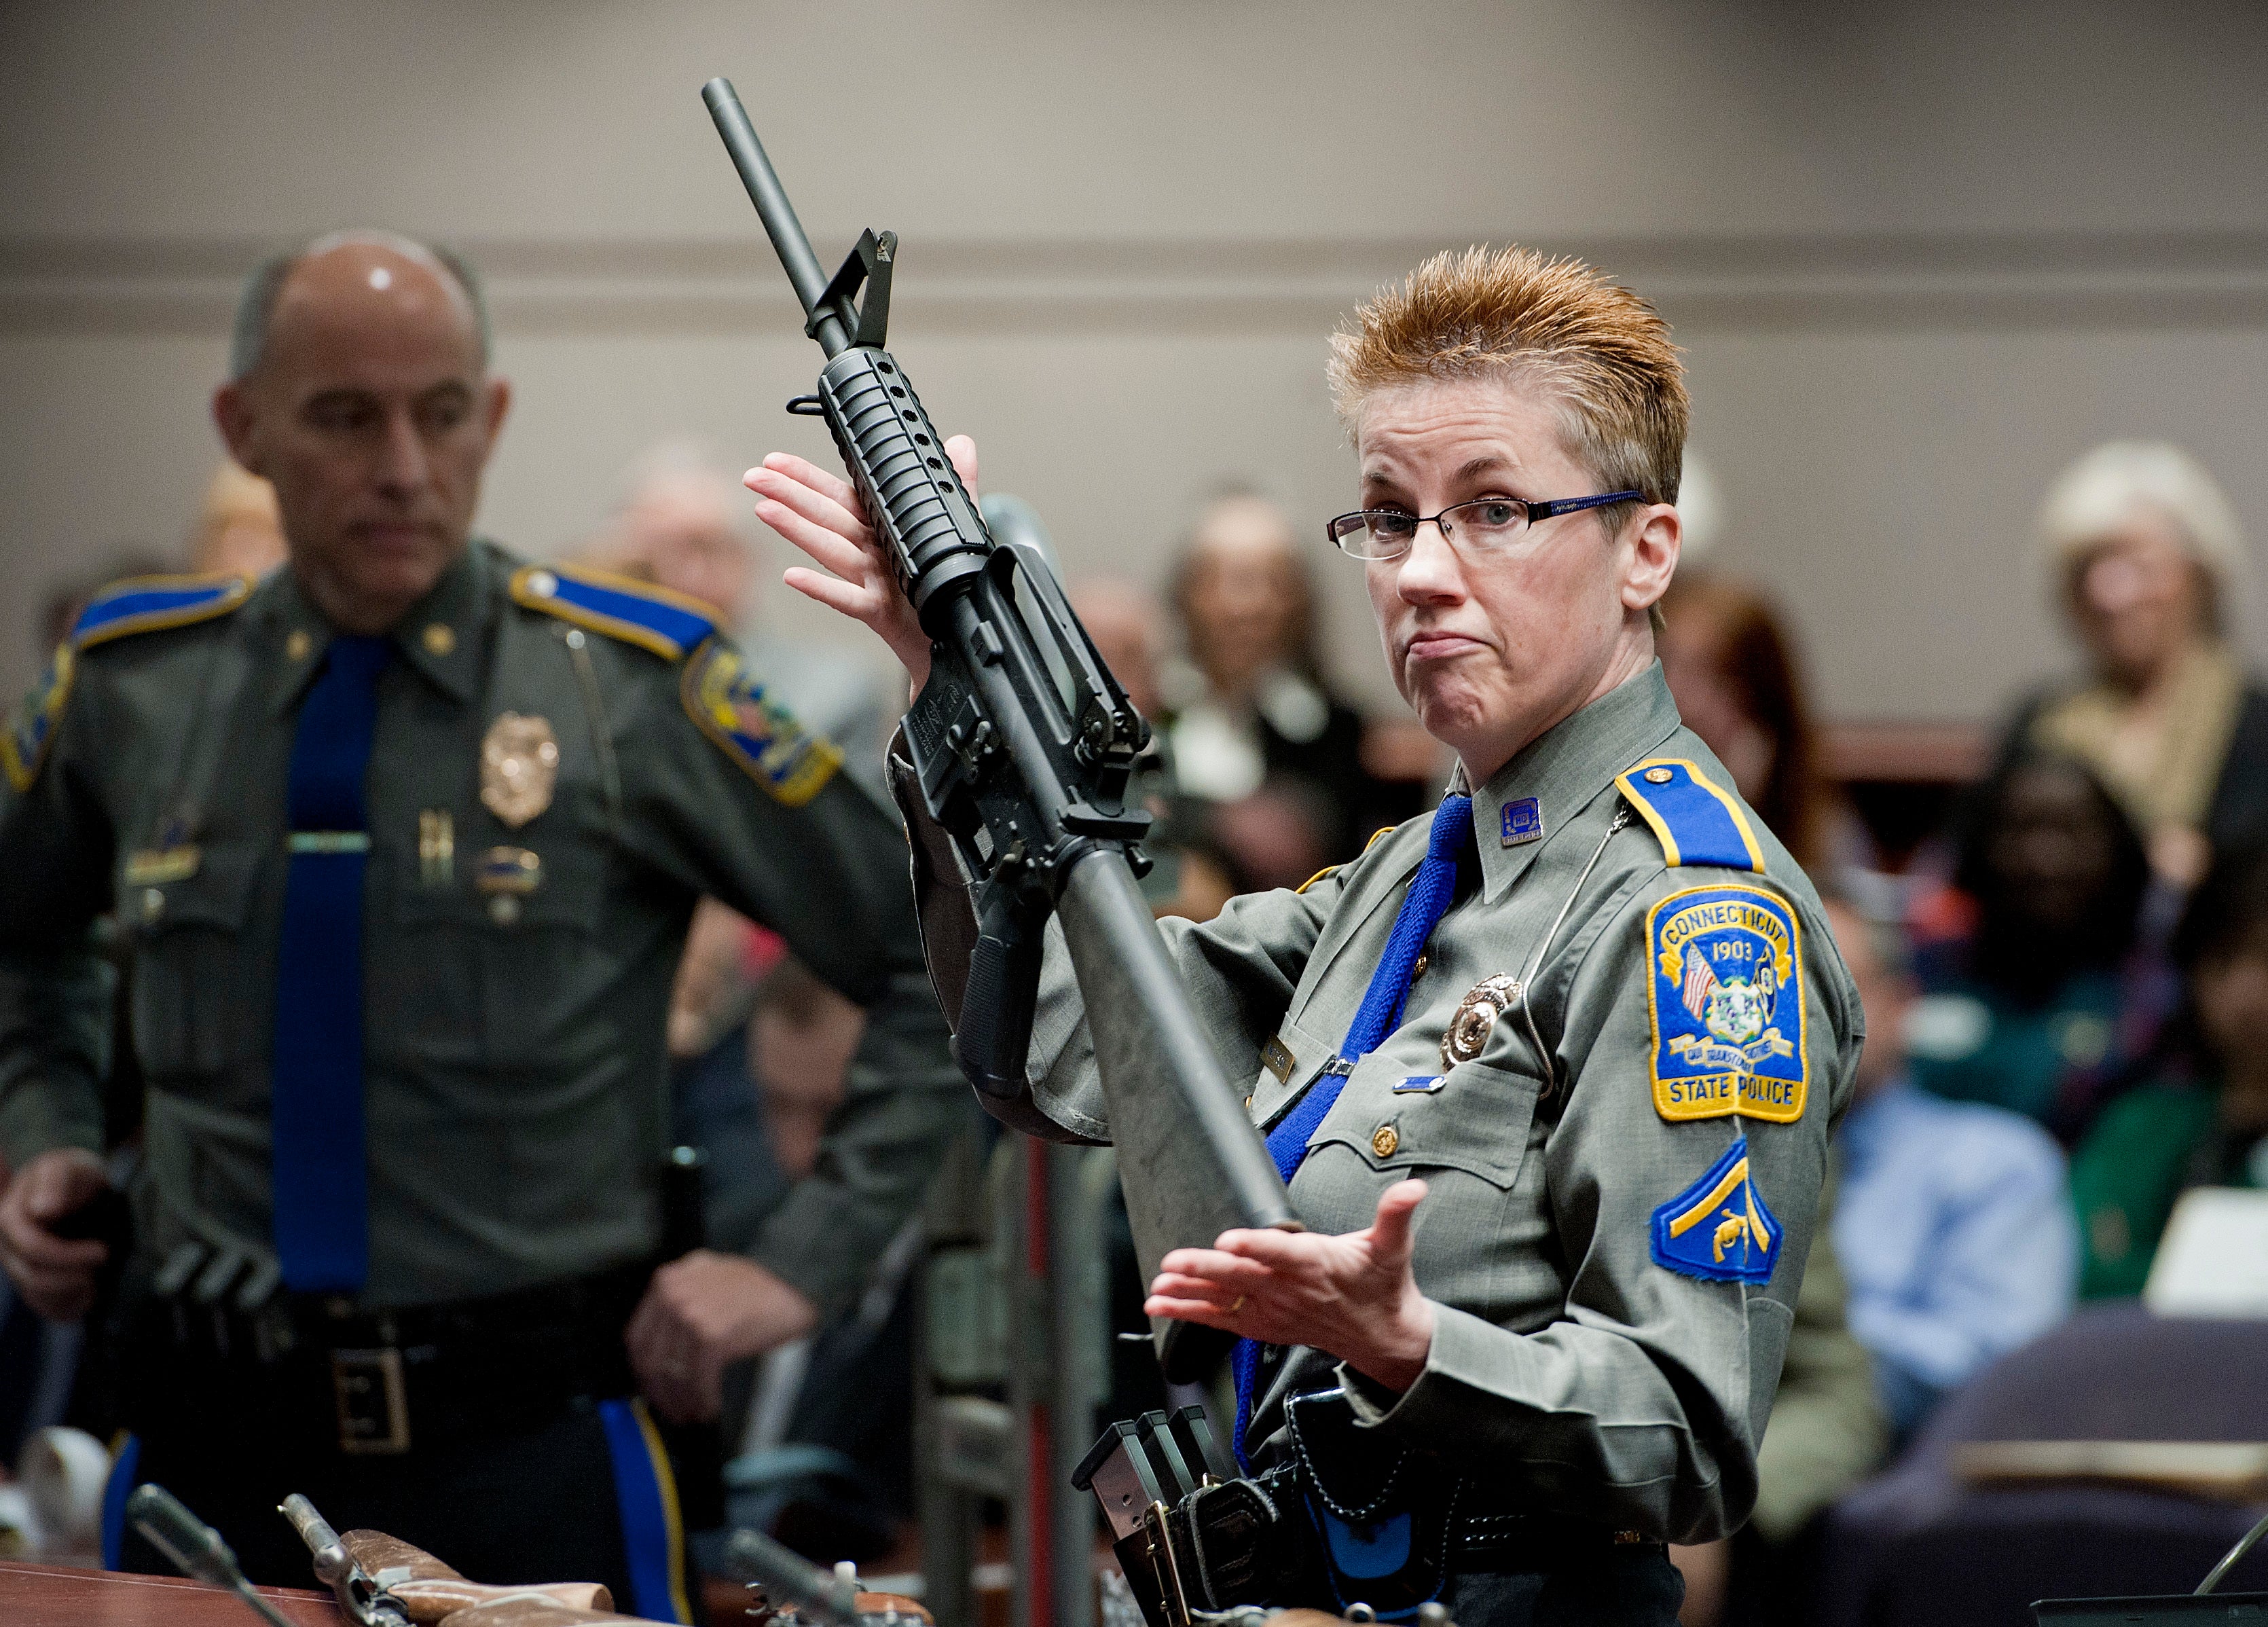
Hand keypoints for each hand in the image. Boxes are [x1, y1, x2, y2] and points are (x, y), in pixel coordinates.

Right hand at [0, 1148, 111, 1321]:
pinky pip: (43, 1306)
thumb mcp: (70, 1167)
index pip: (28, 1243)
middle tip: (103, 1257)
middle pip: (32, 1273)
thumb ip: (56, 1182)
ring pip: (36, 1294)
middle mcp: (6, 1245)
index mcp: (8, 1215)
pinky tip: (88, 1292)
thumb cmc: (74, 1177)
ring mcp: (16, 1266)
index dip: (64, 1255)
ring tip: (95, 1275)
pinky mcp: (30, 1284)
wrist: (83, 1193)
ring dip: (71, 1289)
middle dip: (72, 1270)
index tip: (101, 1251)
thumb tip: (41, 1209)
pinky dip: (68, 1304)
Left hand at [626, 1249, 819, 1423]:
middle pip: (651, 1359)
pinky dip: (703, 1399)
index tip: (652, 1389)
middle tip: (671, 1410)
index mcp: (667, 1280)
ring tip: (692, 1414)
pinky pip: (699, 1379)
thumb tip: (662, 1347)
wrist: (793, 1281)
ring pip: (673, 1373)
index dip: (643, 1371)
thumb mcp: (706, 1276)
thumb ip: (680, 1298)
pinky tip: (710, 1408)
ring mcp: (691, 1315)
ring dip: (682, 1401)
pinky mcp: (712, 1335)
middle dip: (660, 1393)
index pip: (637, 1337)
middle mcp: (673, 1295)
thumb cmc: (756, 1284)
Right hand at [744, 436, 982, 692]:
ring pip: (830, 549)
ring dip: (797, 530)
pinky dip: (821, 587)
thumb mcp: (956, 530)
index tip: (776, 461)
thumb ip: (957, 486)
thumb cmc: (943, 588)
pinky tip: (794, 576)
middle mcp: (870, 552)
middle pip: (825, 517)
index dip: (807, 477)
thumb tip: (961, 444)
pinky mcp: (880, 611)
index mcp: (882, 529)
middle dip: (789, 495)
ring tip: (766, 510)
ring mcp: (871, 581)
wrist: (951, 638)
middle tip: (755, 477)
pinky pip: (848, 598)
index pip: (840, 495)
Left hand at [1144, 1179, 1436, 1395]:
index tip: (1229, 1240)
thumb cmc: (1381, 1285)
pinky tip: (1160, 1305)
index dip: (1256, 1246)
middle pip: (1242, 1278)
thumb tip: (1414, 1188)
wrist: (1381, 1336)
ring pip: (1224, 1302)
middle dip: (1204, 1270)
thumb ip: (1396, 1213)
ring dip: (1187, 1295)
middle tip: (1173, 1262)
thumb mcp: (1393, 1246)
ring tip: (1157, 1290)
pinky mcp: (1261, 1325)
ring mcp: (1272, 1310)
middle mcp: (1289, 1290)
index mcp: (1317, 1264)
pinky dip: (1188, 1313)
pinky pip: (1219, 1320)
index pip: (1282, 1253)